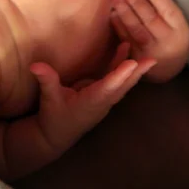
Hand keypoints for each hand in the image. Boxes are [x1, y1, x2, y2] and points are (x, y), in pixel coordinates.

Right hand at [30, 54, 155, 154]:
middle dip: (137, 74)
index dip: (119, 75)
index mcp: (90, 103)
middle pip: (122, 86)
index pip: (108, 88)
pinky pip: (115, 80)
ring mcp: (104, 100)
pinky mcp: (101, 95)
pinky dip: (122, 67)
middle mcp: (101, 102)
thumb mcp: (48, 99)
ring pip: (123, 84)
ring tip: (145, 54)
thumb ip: (46, 81)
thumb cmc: (53, 118)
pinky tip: (126, 52)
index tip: (132, 64)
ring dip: (134, 71)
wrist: (55, 136)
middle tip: (152, 60)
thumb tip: (36, 65)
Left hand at [111, 0, 188, 82]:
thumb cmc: (170, 37)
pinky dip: (119, 27)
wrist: (167, 68)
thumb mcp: (175, 24)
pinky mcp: (137, 58)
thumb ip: (166, 6)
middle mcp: (167, 41)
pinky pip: (126, 40)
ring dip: (125, 13)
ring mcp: (151, 51)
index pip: (170, 12)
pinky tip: (113, 15)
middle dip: (137, 3)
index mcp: (180, 29)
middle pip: (151, 20)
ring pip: (137, 30)